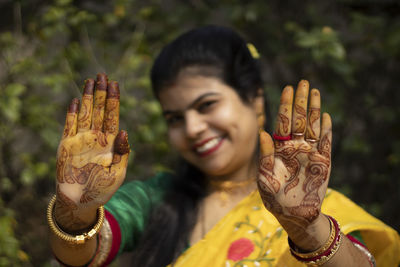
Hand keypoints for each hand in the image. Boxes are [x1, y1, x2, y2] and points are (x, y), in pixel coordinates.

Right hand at [54, 73, 129, 231]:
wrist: (81, 202)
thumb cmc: (102, 189)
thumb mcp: (118, 172)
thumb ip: (122, 152)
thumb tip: (124, 130)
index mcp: (111, 143)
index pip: (113, 116)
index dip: (114, 100)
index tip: (115, 84)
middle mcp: (96, 138)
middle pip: (100, 110)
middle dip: (102, 93)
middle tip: (103, 75)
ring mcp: (81, 140)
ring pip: (86, 114)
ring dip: (88, 97)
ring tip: (91, 80)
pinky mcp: (66, 146)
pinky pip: (69, 126)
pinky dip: (72, 114)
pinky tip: (76, 101)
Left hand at [257, 80, 331, 236]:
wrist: (295, 214)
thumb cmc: (275, 198)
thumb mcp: (265, 178)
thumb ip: (264, 156)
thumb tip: (263, 132)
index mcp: (279, 148)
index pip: (283, 121)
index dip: (286, 105)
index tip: (288, 88)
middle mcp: (294, 147)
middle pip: (299, 119)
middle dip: (300, 101)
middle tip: (303, 82)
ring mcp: (310, 152)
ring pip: (312, 126)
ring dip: (314, 109)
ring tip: (315, 92)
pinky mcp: (323, 161)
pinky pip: (325, 142)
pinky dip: (325, 129)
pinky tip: (325, 116)